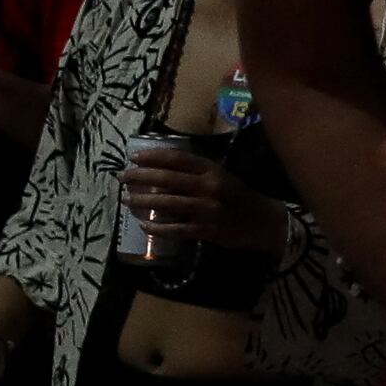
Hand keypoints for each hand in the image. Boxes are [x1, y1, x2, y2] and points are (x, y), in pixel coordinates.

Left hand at [117, 144, 292, 264]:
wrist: (263, 221)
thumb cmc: (237, 196)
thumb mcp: (220, 176)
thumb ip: (196, 171)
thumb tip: (160, 168)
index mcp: (211, 170)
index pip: (177, 159)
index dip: (153, 156)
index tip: (134, 157)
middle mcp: (208, 186)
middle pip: (167, 178)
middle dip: (140, 177)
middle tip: (122, 177)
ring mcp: (207, 209)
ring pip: (168, 202)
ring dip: (143, 201)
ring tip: (127, 199)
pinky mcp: (206, 229)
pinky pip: (176, 228)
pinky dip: (158, 227)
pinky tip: (145, 225)